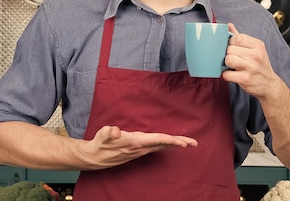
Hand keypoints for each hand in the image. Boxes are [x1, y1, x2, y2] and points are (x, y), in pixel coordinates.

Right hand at [79, 125, 197, 169]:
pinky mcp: (138, 151)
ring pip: (161, 146)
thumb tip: (115, 131)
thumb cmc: (100, 143)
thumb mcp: (103, 134)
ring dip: (175, 144)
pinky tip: (171, 144)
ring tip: (188, 143)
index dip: (170, 140)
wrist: (94, 157)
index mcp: (135, 142)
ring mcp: (140, 151)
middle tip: (194, 143)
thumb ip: (109, 132)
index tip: (183, 142)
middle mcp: (140, 148)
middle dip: (179, 143)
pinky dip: (166, 145)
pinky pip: (156, 147)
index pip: (157, 140)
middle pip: (164, 144)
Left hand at [222, 23, 282, 97]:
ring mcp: (251, 67)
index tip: (233, 47)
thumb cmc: (260, 65)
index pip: (237, 38)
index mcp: (258, 45)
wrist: (269, 85)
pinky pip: (227, 74)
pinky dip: (226, 75)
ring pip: (228, 59)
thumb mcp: (255, 49)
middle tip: (234, 58)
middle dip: (229, 54)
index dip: (231, 42)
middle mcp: (255, 55)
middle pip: (230, 49)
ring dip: (227, 63)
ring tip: (232, 66)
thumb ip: (241, 37)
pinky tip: (232, 74)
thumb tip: (229, 25)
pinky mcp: (245, 79)